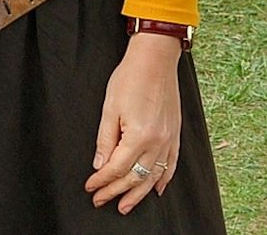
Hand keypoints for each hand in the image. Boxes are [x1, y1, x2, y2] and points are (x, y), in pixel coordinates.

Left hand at [84, 33, 183, 213]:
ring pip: (153, 177)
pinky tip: (156, 189)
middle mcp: (157, 143)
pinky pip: (171, 165)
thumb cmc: (131, 78)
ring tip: (125, 206)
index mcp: (138, 137)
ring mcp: (169, 140)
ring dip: (138, 194)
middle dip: (115, 192)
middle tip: (101, 201)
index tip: (90, 188)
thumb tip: (100, 165)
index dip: (102, 181)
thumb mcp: (109, 109)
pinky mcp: (176, 135)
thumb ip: (105, 140)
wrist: (156, 60)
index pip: (116, 169)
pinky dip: (163, 180)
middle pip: (134, 177)